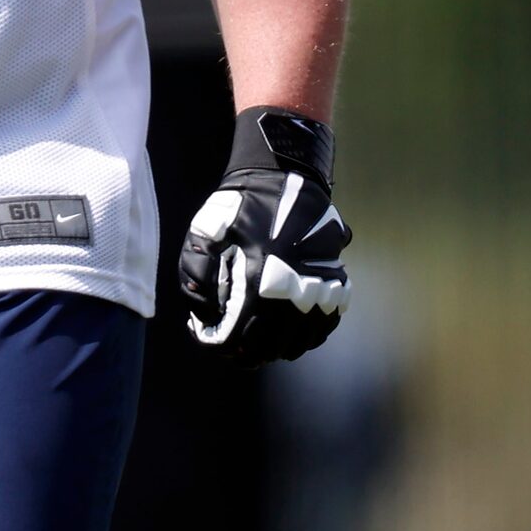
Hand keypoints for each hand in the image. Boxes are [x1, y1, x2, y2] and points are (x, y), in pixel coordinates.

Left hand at [181, 107, 351, 365]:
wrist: (285, 176)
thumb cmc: (239, 204)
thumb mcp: (205, 231)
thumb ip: (194, 273)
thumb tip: (202, 312)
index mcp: (258, 282)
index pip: (239, 337)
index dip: (221, 346)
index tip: (214, 339)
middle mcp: (292, 292)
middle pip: (269, 347)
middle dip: (248, 354)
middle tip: (236, 350)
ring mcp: (319, 289)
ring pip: (299, 342)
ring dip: (278, 349)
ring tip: (263, 346)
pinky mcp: (336, 282)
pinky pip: (325, 325)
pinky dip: (308, 337)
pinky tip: (293, 333)